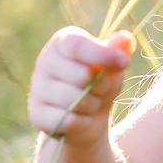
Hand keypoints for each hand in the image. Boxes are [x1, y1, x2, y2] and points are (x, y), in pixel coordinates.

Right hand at [28, 27, 135, 142]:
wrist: (86, 117)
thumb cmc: (100, 84)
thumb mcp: (113, 66)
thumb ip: (118, 51)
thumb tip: (125, 39)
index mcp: (62, 43)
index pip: (76, 45)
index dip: (101, 54)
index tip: (124, 63)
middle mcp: (45, 62)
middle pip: (81, 75)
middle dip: (101, 86)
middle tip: (102, 89)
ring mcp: (37, 89)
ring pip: (74, 100)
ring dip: (92, 106)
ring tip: (92, 104)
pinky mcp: (37, 114)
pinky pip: (67, 120)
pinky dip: (82, 122)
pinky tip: (81, 118)